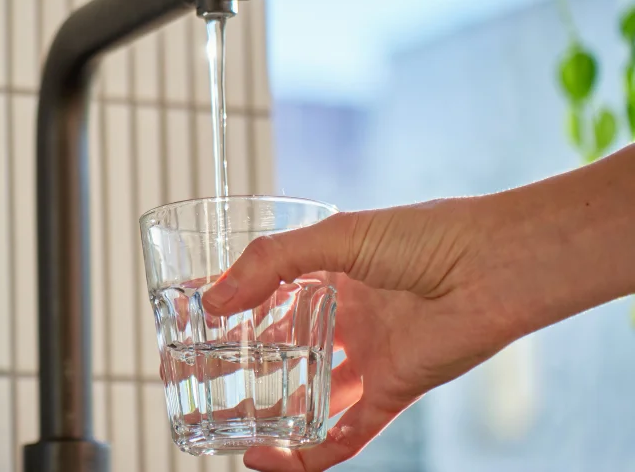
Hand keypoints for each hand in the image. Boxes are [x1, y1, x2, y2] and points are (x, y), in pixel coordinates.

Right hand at [201, 199, 521, 471]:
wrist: (496, 266)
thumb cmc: (431, 235)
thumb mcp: (338, 235)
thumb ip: (271, 263)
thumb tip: (213, 299)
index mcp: (334, 272)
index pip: (269, 292)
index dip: (230, 305)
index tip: (190, 316)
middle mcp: (349, 317)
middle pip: (283, 348)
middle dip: (240, 363)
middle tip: (196, 374)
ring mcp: (369, 358)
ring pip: (308, 398)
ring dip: (267, 414)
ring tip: (223, 423)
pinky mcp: (390, 394)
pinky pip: (342, 436)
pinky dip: (305, 454)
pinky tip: (267, 456)